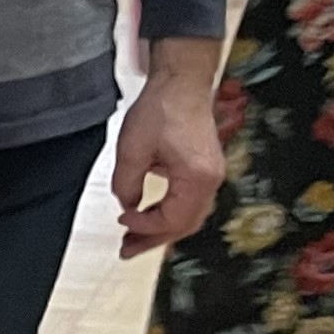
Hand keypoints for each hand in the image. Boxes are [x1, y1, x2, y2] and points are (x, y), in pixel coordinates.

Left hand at [112, 67, 226, 259]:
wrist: (181, 83)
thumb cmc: (162, 108)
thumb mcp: (132, 150)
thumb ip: (126, 185)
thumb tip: (127, 206)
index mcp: (197, 177)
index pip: (172, 219)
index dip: (144, 226)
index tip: (122, 221)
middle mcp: (211, 179)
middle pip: (184, 225)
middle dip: (154, 239)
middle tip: (127, 250)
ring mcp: (210, 175)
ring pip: (188, 216)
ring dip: (160, 229)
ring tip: (133, 239)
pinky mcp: (204, 169)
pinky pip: (188, 202)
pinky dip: (167, 213)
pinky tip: (147, 215)